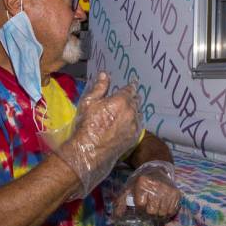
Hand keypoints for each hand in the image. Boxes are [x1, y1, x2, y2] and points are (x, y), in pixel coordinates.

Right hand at [47, 72, 140, 197]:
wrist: (90, 151)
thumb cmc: (87, 125)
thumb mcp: (89, 103)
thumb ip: (99, 87)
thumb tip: (105, 75)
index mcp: (121, 101)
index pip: (131, 89)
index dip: (132, 85)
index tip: (133, 82)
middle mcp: (131, 111)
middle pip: (136, 100)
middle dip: (132, 97)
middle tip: (128, 97)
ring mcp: (134, 125)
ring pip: (138, 112)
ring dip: (134, 109)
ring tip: (128, 110)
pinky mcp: (135, 137)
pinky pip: (138, 124)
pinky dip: (135, 121)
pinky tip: (128, 122)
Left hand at [113, 161, 181, 220]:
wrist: (157, 170)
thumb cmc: (141, 181)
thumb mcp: (129, 188)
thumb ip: (121, 202)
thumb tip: (116, 217)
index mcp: (142, 183)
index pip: (140, 205)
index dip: (139, 209)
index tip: (140, 206)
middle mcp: (157, 186)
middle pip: (152, 212)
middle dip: (149, 214)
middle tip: (148, 210)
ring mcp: (168, 190)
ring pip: (163, 213)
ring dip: (158, 215)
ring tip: (155, 209)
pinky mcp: (176, 193)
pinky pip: (172, 211)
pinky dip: (167, 213)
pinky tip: (163, 208)